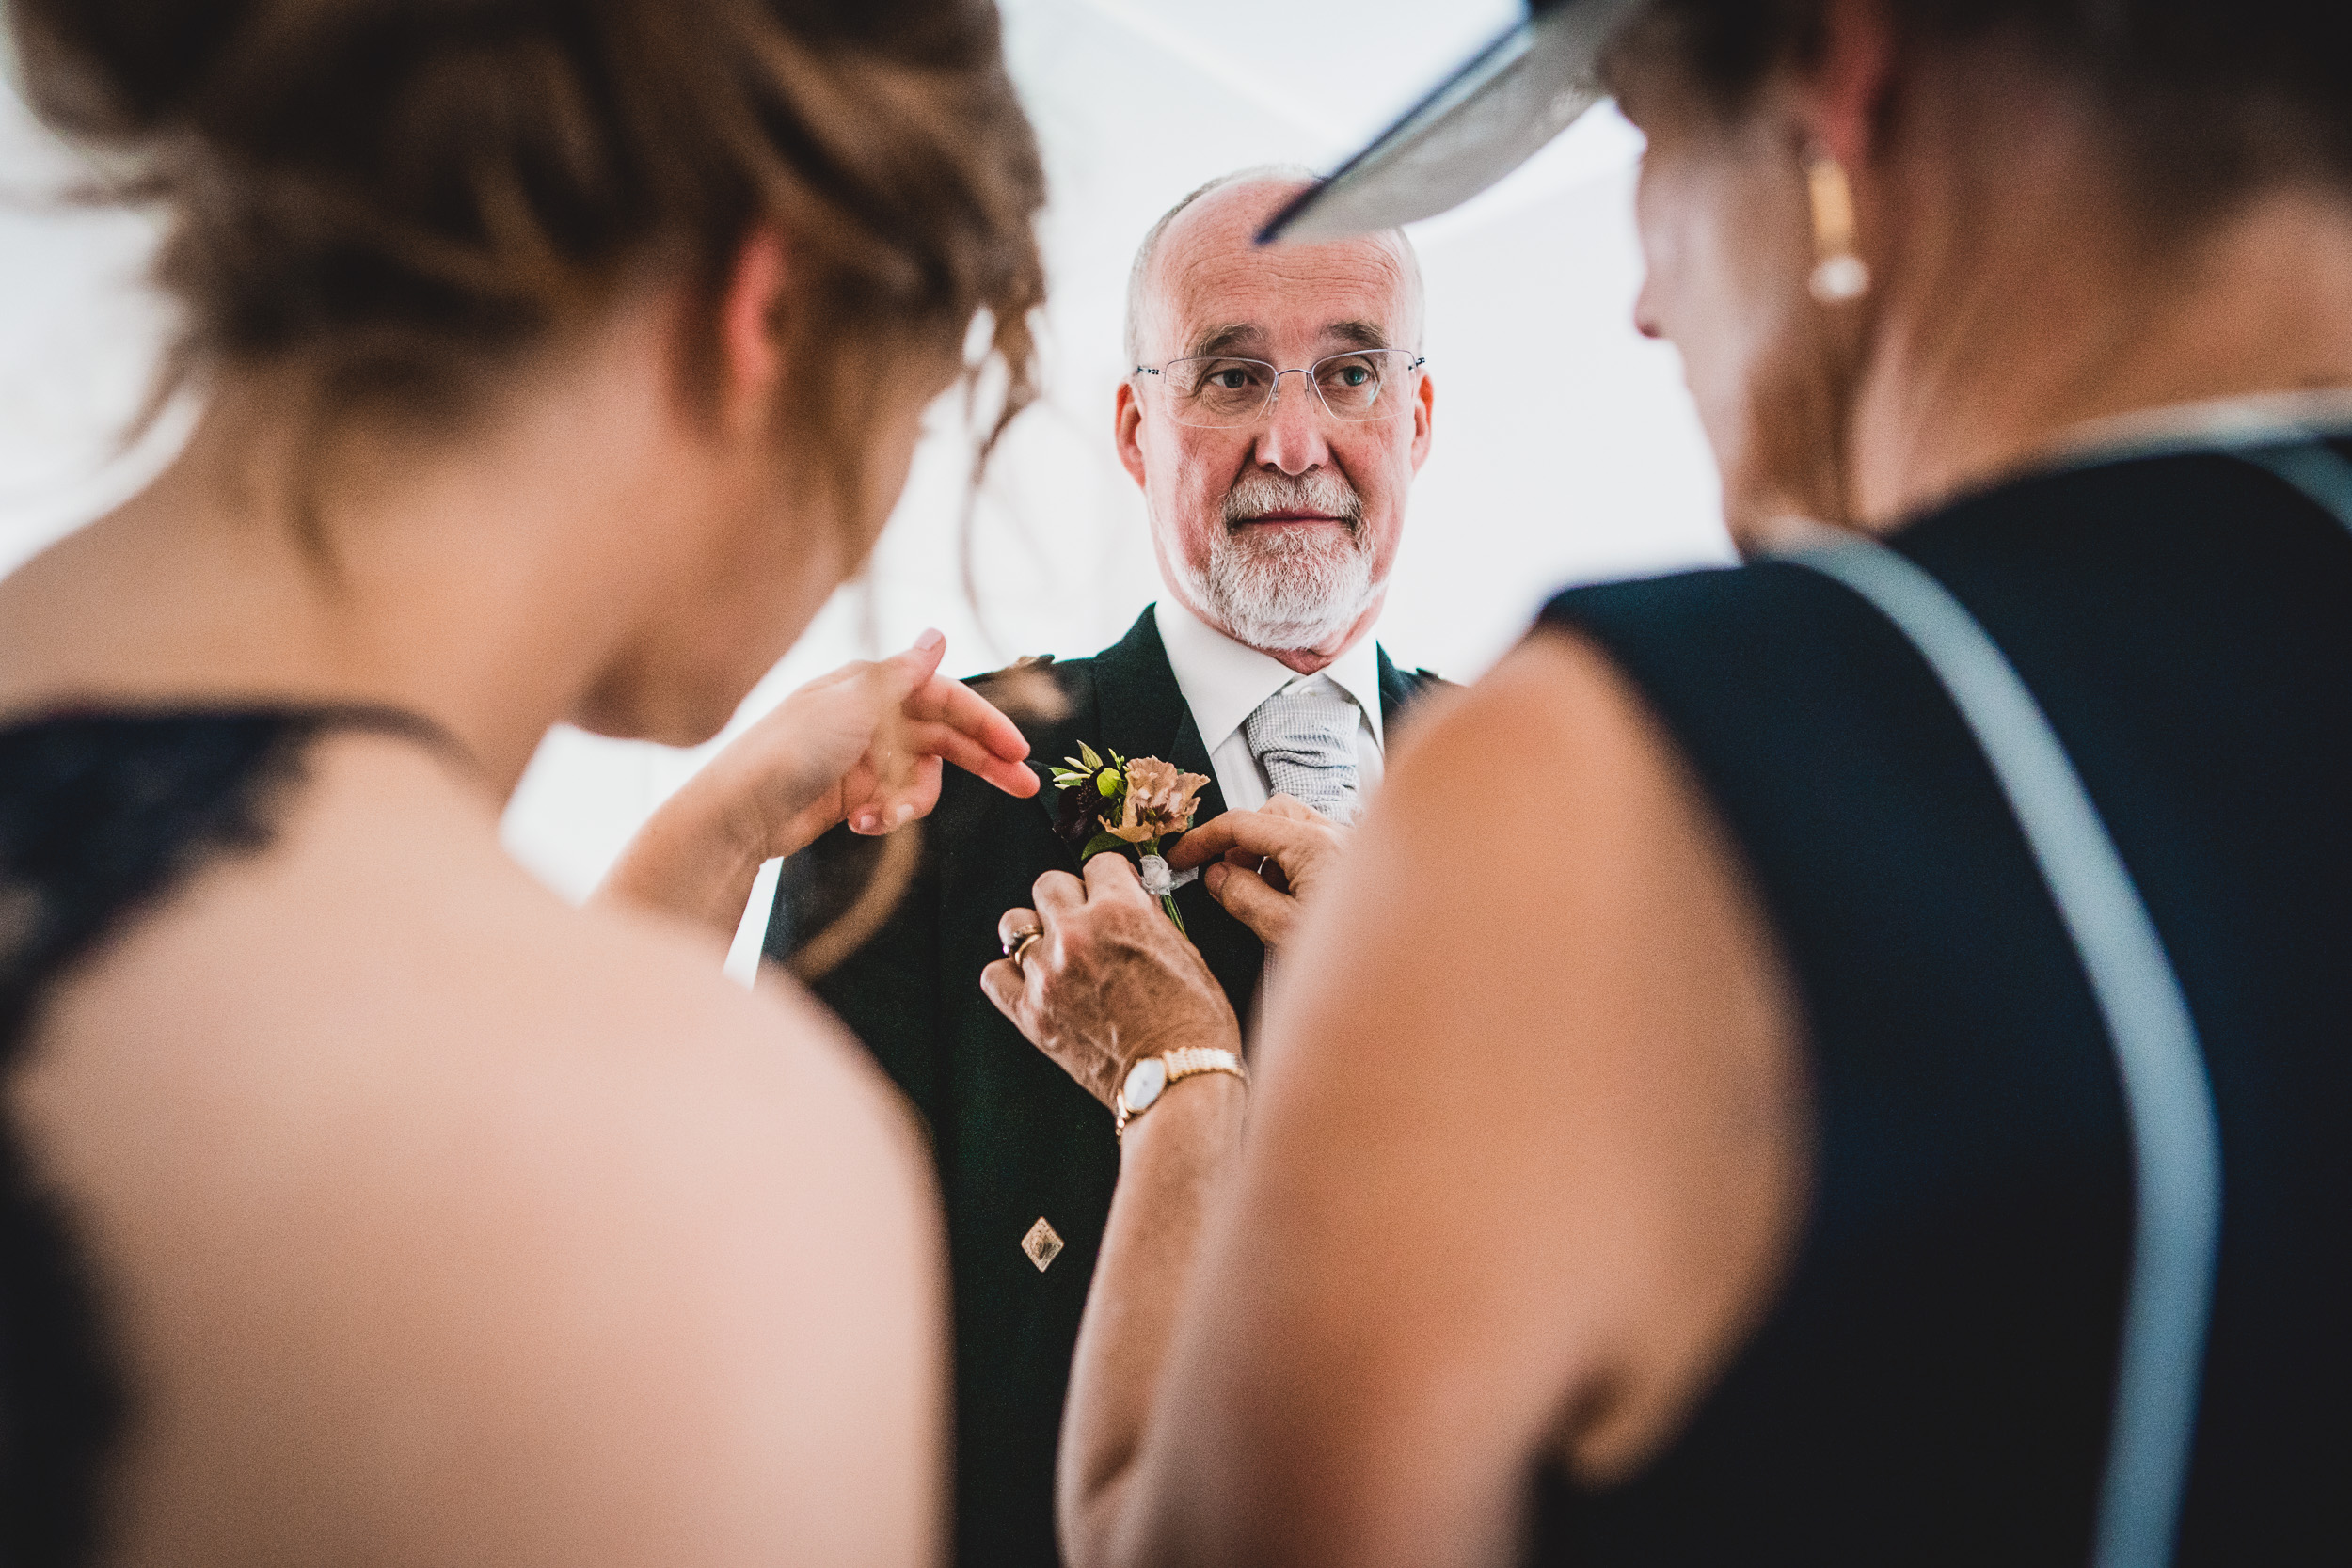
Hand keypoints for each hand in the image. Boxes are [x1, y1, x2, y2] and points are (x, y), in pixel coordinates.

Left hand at [709, 630, 1039, 863]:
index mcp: (871, 685)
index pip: (946, 697)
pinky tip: (860, 824)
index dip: (985, 722)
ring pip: (922, 778)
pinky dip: (886, 816)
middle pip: (945, 737)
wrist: (736, 813)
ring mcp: (863, 758)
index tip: (1019, 752)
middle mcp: (871, 716)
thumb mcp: (852, 705)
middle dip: (984, 763)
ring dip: (914, 800)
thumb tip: (939, 634)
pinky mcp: (852, 795)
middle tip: (1025, 788)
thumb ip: (902, 674)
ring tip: (886, 817)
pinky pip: (894, 804)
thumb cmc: (788, 750)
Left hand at [982, 854, 1240, 1109]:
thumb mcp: (1184, 952)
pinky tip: (1032, 983)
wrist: (1177, 1079)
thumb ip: (1147, 919)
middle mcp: (1077, 934)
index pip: (1099, 863)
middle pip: (1048, 885)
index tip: (1109, 889)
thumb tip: (1129, 902)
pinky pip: (994, 976)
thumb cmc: (1193, 1023)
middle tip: (1083, 921)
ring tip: (1054, 953)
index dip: (1108, 878)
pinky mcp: (1030, 1013)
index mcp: (1121, 910)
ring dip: (1034, 933)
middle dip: (1068, 899)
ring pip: (1014, 924)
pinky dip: (1009, 976)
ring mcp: (1047, 973)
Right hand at [1165, 793, 1348, 950]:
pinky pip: (1318, 846)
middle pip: (1271, 814)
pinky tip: (1293, 901)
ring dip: (1269, 852)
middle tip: (1224, 879)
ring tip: (1262, 898)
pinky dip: (1294, 862)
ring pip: (1296, 827)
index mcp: (1313, 844)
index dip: (1203, 838)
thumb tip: (1217, 877)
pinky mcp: (1362, 864)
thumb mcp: (1284, 931)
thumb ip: (1244, 898)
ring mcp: (1353, 846)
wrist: (1417, 973)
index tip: (1181, 856)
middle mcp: (1337, 834)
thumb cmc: (1364, 957)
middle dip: (1241, 841)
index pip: (1242, 824)